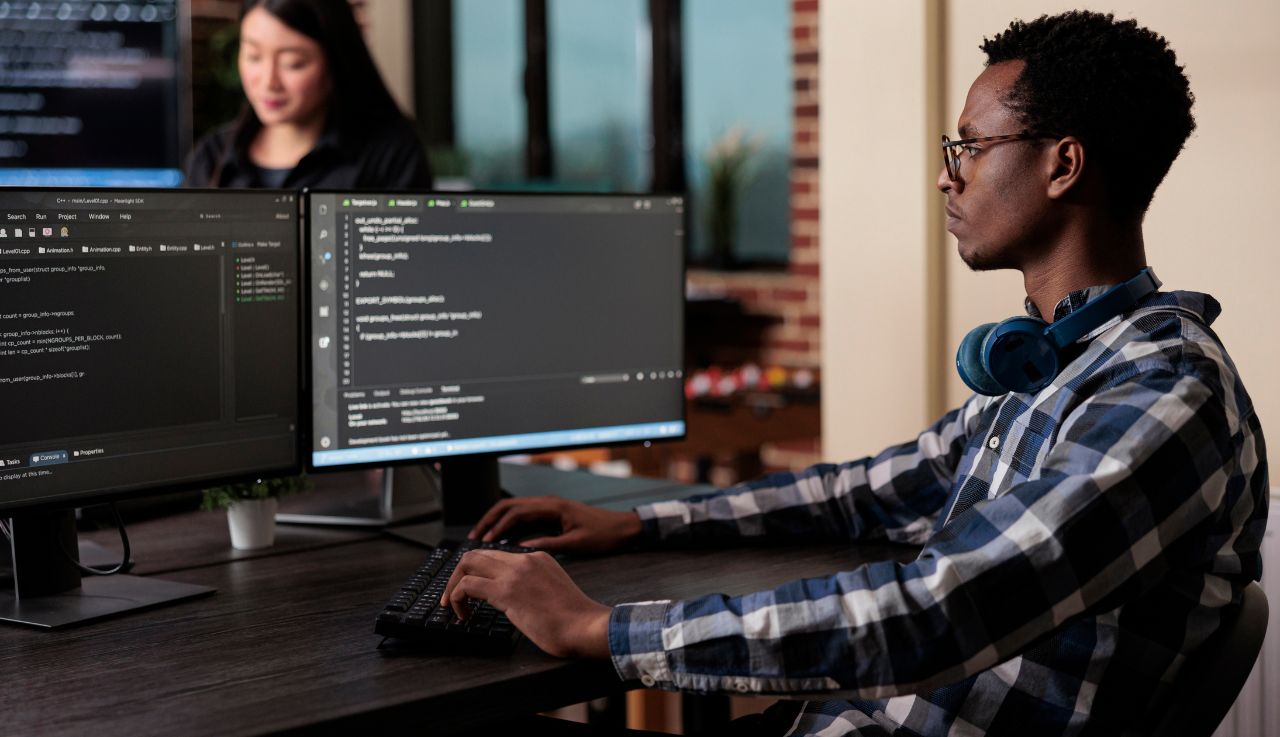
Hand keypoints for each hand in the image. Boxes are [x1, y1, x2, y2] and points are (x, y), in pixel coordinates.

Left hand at [440, 549, 611, 658]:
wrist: (586, 626)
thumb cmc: (575, 619)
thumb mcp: (553, 591)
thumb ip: (534, 587)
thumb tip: (513, 601)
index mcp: (538, 558)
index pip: (496, 555)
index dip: (478, 572)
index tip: (471, 590)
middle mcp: (524, 560)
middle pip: (477, 554)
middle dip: (458, 574)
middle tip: (453, 596)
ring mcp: (515, 573)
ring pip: (467, 563)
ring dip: (453, 586)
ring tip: (454, 606)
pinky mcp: (506, 591)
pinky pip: (467, 586)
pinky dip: (457, 599)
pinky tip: (464, 615)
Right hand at [468, 496, 642, 553]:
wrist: (623, 528)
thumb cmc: (604, 534)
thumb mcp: (576, 543)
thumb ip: (549, 545)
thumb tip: (522, 549)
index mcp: (553, 507)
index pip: (516, 512)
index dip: (497, 525)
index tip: (484, 540)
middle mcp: (548, 502)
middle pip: (510, 506)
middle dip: (490, 520)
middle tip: (475, 537)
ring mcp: (550, 506)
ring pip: (515, 509)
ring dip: (498, 521)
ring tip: (483, 538)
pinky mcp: (552, 514)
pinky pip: (525, 516)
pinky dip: (510, 524)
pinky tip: (504, 538)